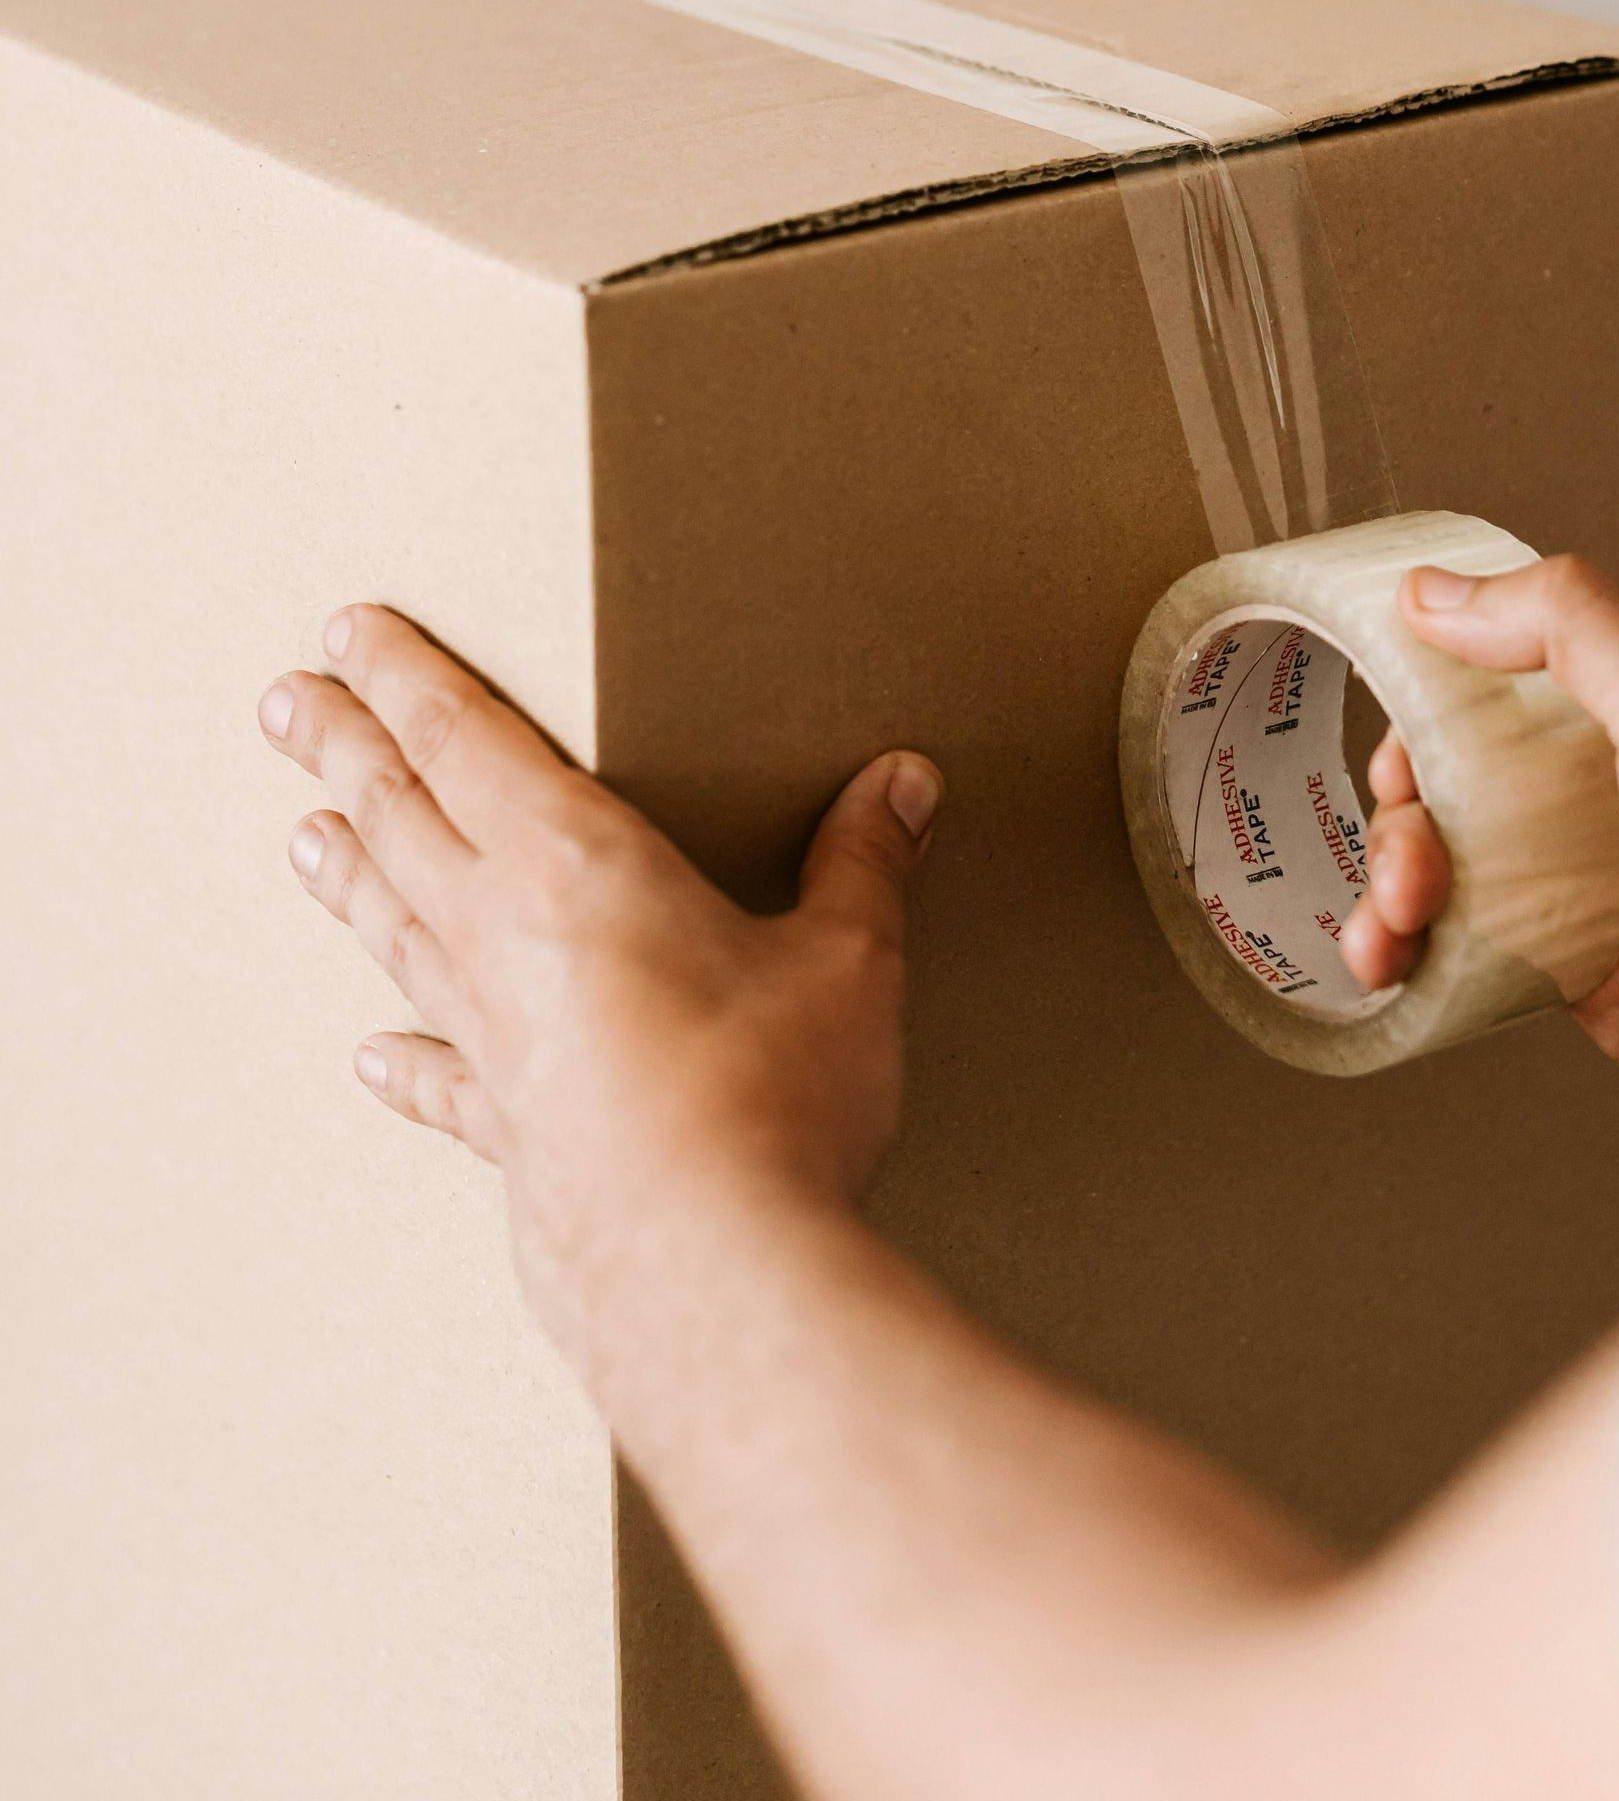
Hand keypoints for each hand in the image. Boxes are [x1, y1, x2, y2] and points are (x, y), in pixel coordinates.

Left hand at [257, 605, 940, 1365]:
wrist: (713, 1264)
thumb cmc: (773, 1097)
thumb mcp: (846, 959)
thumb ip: (863, 864)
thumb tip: (901, 785)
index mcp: (577, 865)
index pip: (466, 742)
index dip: (404, 678)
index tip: (346, 633)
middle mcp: (505, 940)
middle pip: (401, 819)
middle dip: (345, 750)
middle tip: (285, 706)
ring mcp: (491, 1039)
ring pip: (397, 931)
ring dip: (350, 874)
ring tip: (302, 836)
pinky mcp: (506, 1129)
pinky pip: (439, 1077)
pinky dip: (404, 1060)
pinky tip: (372, 1057)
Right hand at [1340, 556, 1618, 1153]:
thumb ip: (1569, 629)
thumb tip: (1441, 590)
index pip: (1483, 680)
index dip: (1417, 707)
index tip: (1389, 740)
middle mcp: (1593, 793)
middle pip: (1442, 786)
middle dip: (1397, 822)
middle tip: (1413, 859)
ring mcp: (1575, 884)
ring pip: (1436, 874)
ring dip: (1388, 896)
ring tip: (1397, 930)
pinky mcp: (1563, 969)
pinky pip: (1456, 954)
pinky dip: (1406, 961)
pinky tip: (1394, 968)